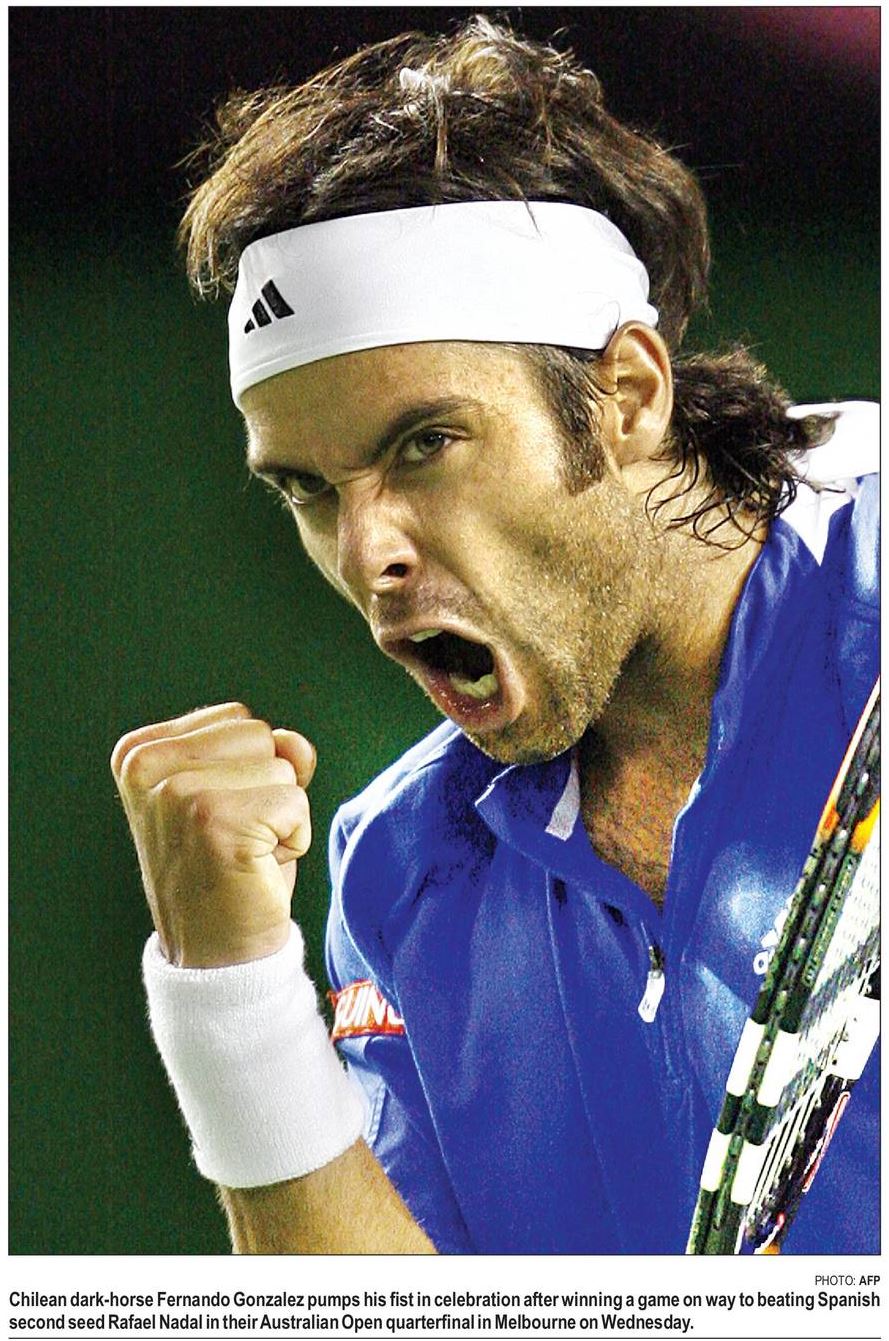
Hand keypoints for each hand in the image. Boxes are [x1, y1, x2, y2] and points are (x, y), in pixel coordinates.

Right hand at [111, 703, 315, 967]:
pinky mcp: (215, 822)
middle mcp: (148, 768)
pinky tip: (257, 868)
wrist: (216, 956)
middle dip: (268, 788)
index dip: (248, 770)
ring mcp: (178, 794)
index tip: (218, 818)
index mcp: (139, 753)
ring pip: (283, 767)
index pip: (237, 718)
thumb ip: (271, 752)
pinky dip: (294, 839)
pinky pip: (296, 803)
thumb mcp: (245, 794)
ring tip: (244, 853)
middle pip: (261, 735)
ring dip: (281, 814)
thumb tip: (295, 742)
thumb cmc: (232, 869)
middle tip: (235, 838)